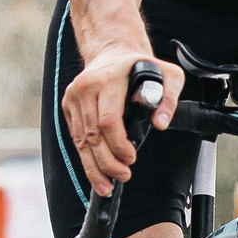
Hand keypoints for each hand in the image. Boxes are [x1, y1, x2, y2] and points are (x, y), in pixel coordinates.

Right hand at [63, 48, 184, 195]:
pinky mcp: (68, 105)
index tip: (131, 159)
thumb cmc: (141, 66)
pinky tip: (96, 173)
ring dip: (93, 166)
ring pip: (80, 140)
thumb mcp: (168, 74)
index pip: (108, 120)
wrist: (112, 52)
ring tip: (106, 185)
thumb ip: (169, 98)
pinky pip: (76, 137)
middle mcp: (86, 87)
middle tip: (123, 175)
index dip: (118, 145)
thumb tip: (160, 123)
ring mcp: (74, 97)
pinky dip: (86, 158)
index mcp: (108, 79)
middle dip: (107, 161)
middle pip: (92, 135)